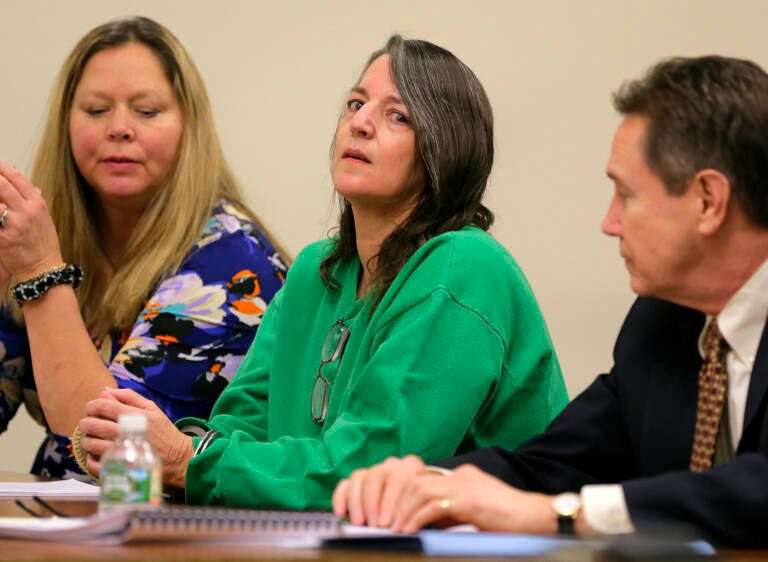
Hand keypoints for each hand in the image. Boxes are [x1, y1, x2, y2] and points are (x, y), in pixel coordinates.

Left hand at [0, 160, 62, 279]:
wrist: (43, 269)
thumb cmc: (43, 244)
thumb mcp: (45, 219)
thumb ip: (35, 201)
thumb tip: (31, 187)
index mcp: (38, 204)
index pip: (17, 177)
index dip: (1, 166)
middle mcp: (28, 211)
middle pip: (2, 185)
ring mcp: (15, 224)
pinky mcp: (3, 238)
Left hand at [79, 388, 192, 487]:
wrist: (177, 458)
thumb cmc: (163, 432)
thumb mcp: (152, 408)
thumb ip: (129, 397)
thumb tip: (105, 392)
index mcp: (134, 416)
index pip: (102, 406)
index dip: (92, 406)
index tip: (92, 409)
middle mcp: (125, 433)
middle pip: (92, 424)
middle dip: (85, 423)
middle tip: (89, 425)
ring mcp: (120, 452)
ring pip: (90, 444)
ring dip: (86, 440)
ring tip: (93, 440)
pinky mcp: (118, 469)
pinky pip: (93, 463)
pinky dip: (90, 458)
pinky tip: (97, 455)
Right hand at [333, 455, 429, 526]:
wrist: (421, 499)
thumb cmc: (423, 506)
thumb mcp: (423, 506)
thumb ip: (414, 511)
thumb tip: (402, 526)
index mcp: (411, 466)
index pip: (397, 480)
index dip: (390, 502)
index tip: (385, 523)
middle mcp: (391, 464)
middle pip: (375, 476)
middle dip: (372, 503)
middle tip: (372, 525)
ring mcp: (374, 470)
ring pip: (359, 478)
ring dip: (357, 502)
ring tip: (359, 523)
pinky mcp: (358, 479)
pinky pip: (345, 484)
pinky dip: (341, 498)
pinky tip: (340, 513)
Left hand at [387, 463, 557, 533]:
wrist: (539, 518)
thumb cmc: (510, 521)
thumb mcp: (474, 514)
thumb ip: (451, 514)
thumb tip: (424, 524)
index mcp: (462, 476)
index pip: (422, 479)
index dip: (402, 496)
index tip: (390, 514)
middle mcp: (461, 475)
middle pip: (415, 481)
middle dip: (395, 502)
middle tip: (383, 522)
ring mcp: (465, 485)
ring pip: (419, 490)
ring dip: (402, 511)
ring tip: (392, 530)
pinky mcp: (470, 500)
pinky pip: (433, 504)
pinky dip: (416, 518)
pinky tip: (408, 532)